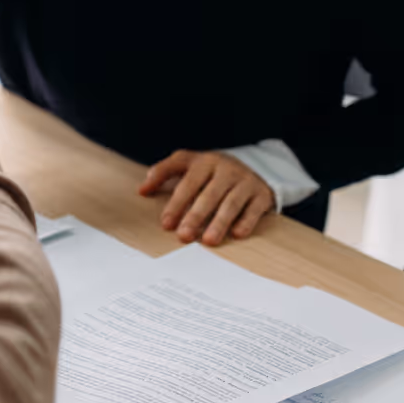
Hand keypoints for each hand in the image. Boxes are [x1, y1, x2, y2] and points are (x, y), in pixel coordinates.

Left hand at [139, 150, 274, 243]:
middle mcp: (226, 170)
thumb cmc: (213, 171)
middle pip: (209, 194)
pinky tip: (237, 234)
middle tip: (184, 236)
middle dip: (195, 216)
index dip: (176, 203)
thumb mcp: (189, 164)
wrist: (254, 166)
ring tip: (208, 240)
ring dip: (219, 222)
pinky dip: (246, 221)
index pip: (188, 183)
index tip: (166, 224)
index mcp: (205, 162)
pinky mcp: (261, 194)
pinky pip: (253, 209)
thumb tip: (142, 189)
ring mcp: (245, 181)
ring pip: (231, 203)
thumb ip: (164, 172)